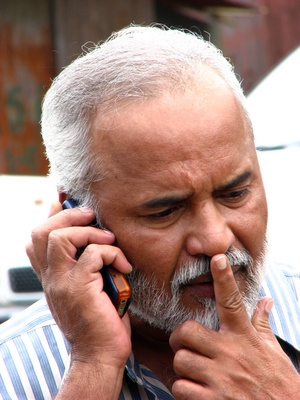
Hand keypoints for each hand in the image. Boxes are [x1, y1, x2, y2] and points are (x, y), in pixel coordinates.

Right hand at [26, 202, 131, 398]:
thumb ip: (85, 266)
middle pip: (42, 232)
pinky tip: (123, 265)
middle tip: (91, 216)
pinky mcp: (79, 289)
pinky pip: (93, 254)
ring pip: (60, 238)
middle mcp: (51, 278)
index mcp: (51, 277)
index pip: (36, 240)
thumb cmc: (99, 319)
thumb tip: (96, 239)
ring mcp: (62, 283)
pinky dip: (112, 253)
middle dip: (68, 215)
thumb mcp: (87, 288)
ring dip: (90, 232)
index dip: (52, 217)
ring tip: (109, 239)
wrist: (100, 354)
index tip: (73, 207)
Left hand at [169, 254, 299, 398]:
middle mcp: (231, 353)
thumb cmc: (278, 383)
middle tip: (185, 344)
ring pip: (181, 360)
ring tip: (195, 372)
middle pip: (187, 331)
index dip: (224, 277)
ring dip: (183, 367)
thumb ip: (262, 324)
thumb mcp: (272, 350)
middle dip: (180, 337)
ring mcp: (221, 378)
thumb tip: (266, 300)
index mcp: (244, 337)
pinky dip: (184, 390)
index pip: (233, 301)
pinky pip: (181, 387)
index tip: (218, 258)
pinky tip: (196, 391)